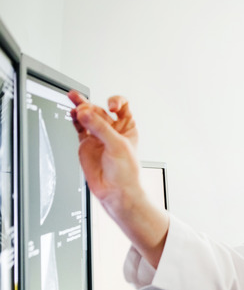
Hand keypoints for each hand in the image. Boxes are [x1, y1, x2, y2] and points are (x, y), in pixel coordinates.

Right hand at [68, 91, 141, 213]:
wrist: (115, 191)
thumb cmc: (126, 172)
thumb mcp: (117, 146)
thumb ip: (100, 128)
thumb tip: (84, 113)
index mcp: (127, 127)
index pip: (122, 106)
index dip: (115, 102)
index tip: (110, 106)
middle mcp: (112, 130)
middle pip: (100, 110)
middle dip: (92, 106)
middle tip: (83, 108)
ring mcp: (98, 136)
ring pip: (87, 116)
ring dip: (80, 106)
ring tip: (73, 98)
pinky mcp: (86, 143)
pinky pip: (79, 127)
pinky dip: (75, 119)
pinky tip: (71, 113)